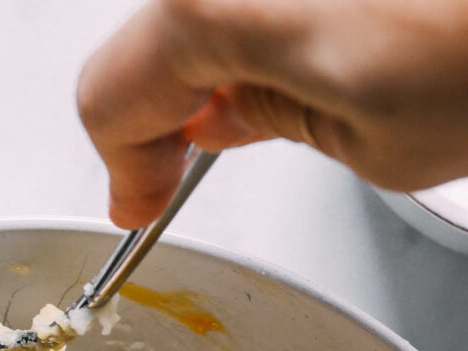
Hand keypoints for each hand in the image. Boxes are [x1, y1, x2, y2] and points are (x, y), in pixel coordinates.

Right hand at [77, 0, 467, 225]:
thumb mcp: (366, 138)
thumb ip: (266, 124)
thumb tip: (225, 117)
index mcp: (214, 2)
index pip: (112, 97)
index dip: (126, 167)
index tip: (146, 202)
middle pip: (148, 35)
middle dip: (166, 105)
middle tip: (199, 158)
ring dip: (216, 52)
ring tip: (273, 97)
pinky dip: (265, 11)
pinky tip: (314, 38)